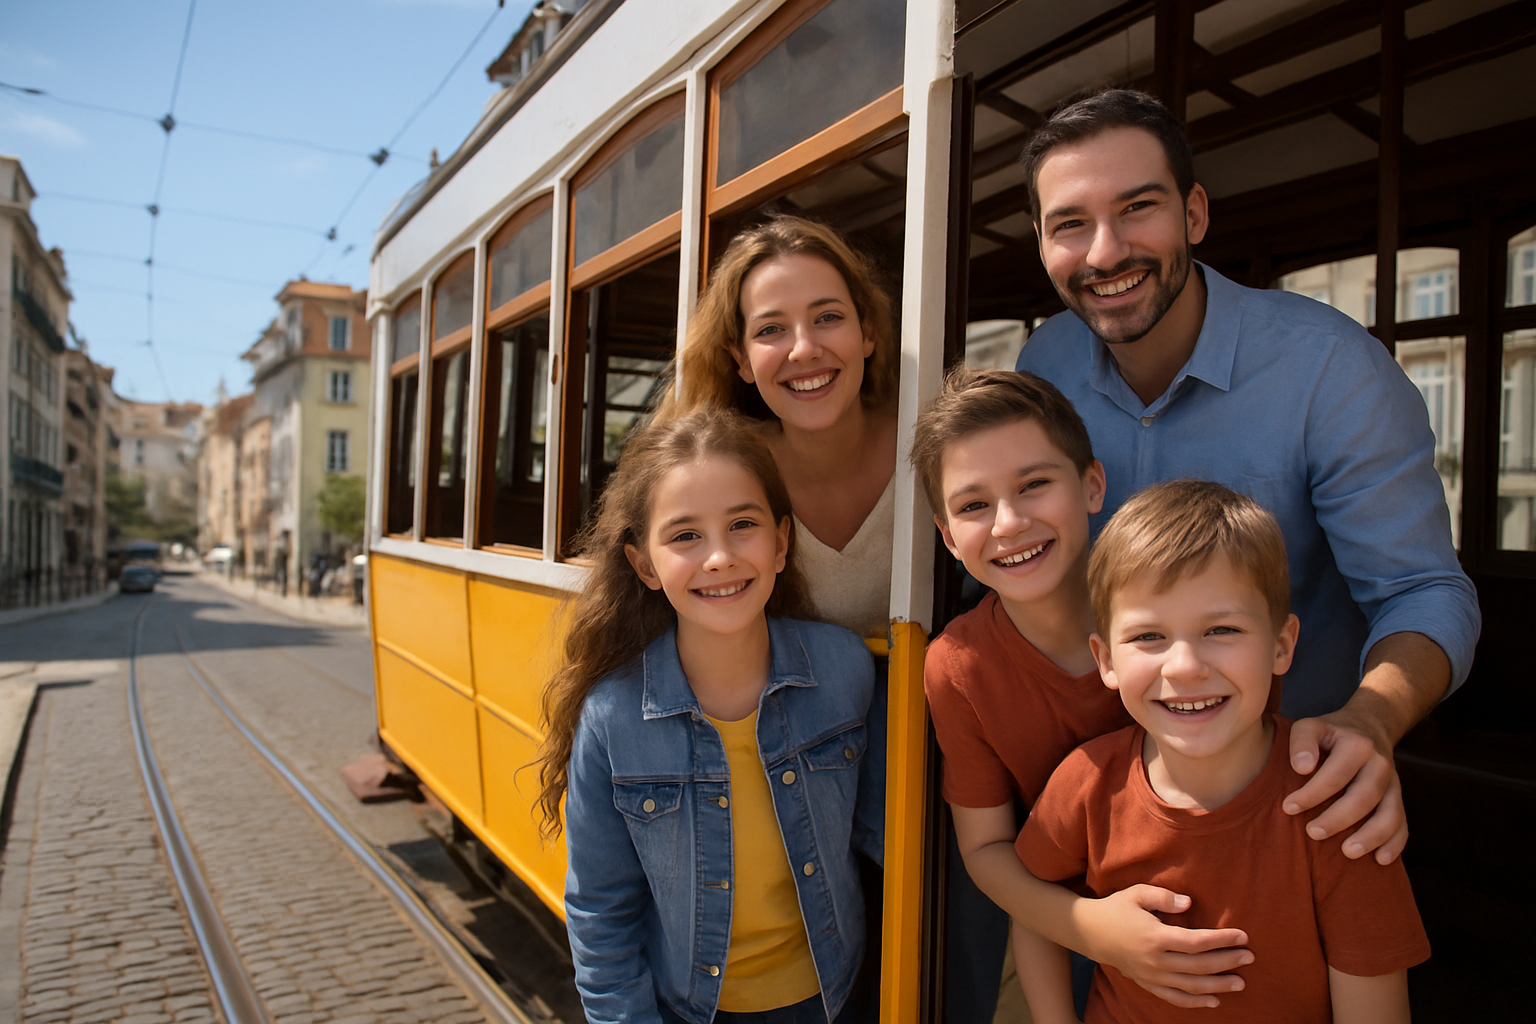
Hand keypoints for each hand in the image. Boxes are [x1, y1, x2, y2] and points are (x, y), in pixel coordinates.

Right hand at [1076, 884, 1251, 1008]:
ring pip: (1191, 987)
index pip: (1197, 942)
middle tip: (1249, 957)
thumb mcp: (1137, 894)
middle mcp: (1155, 960)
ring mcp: (1151, 976)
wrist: (1089, 932)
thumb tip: (1190, 903)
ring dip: (1218, 986)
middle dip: (1228, 962)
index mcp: (1155, 936)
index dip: (1222, 940)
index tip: (1242, 936)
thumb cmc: (1116, 909)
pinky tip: (1215, 1001)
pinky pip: (1175, 998)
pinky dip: (1196, 1003)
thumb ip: (1164, 897)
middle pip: (1199, 966)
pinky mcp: (1147, 984)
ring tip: (1240, 982)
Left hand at [1285, 710, 1406, 863]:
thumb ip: (1302, 742)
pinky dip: (1395, 843)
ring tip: (1348, 852)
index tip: (1288, 808)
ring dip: (1371, 836)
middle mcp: (1380, 763)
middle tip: (1312, 833)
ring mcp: (1393, 782)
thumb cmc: (1331, 733)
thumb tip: (1302, 767)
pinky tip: (1381, 860)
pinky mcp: (1398, 797)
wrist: (1369, 726)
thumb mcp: (1311, 726)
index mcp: (1357, 745)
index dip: (1311, 794)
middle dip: (1338, 818)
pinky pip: (1402, 823)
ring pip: (1389, 813)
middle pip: (1363, 797)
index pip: (1335, 774)